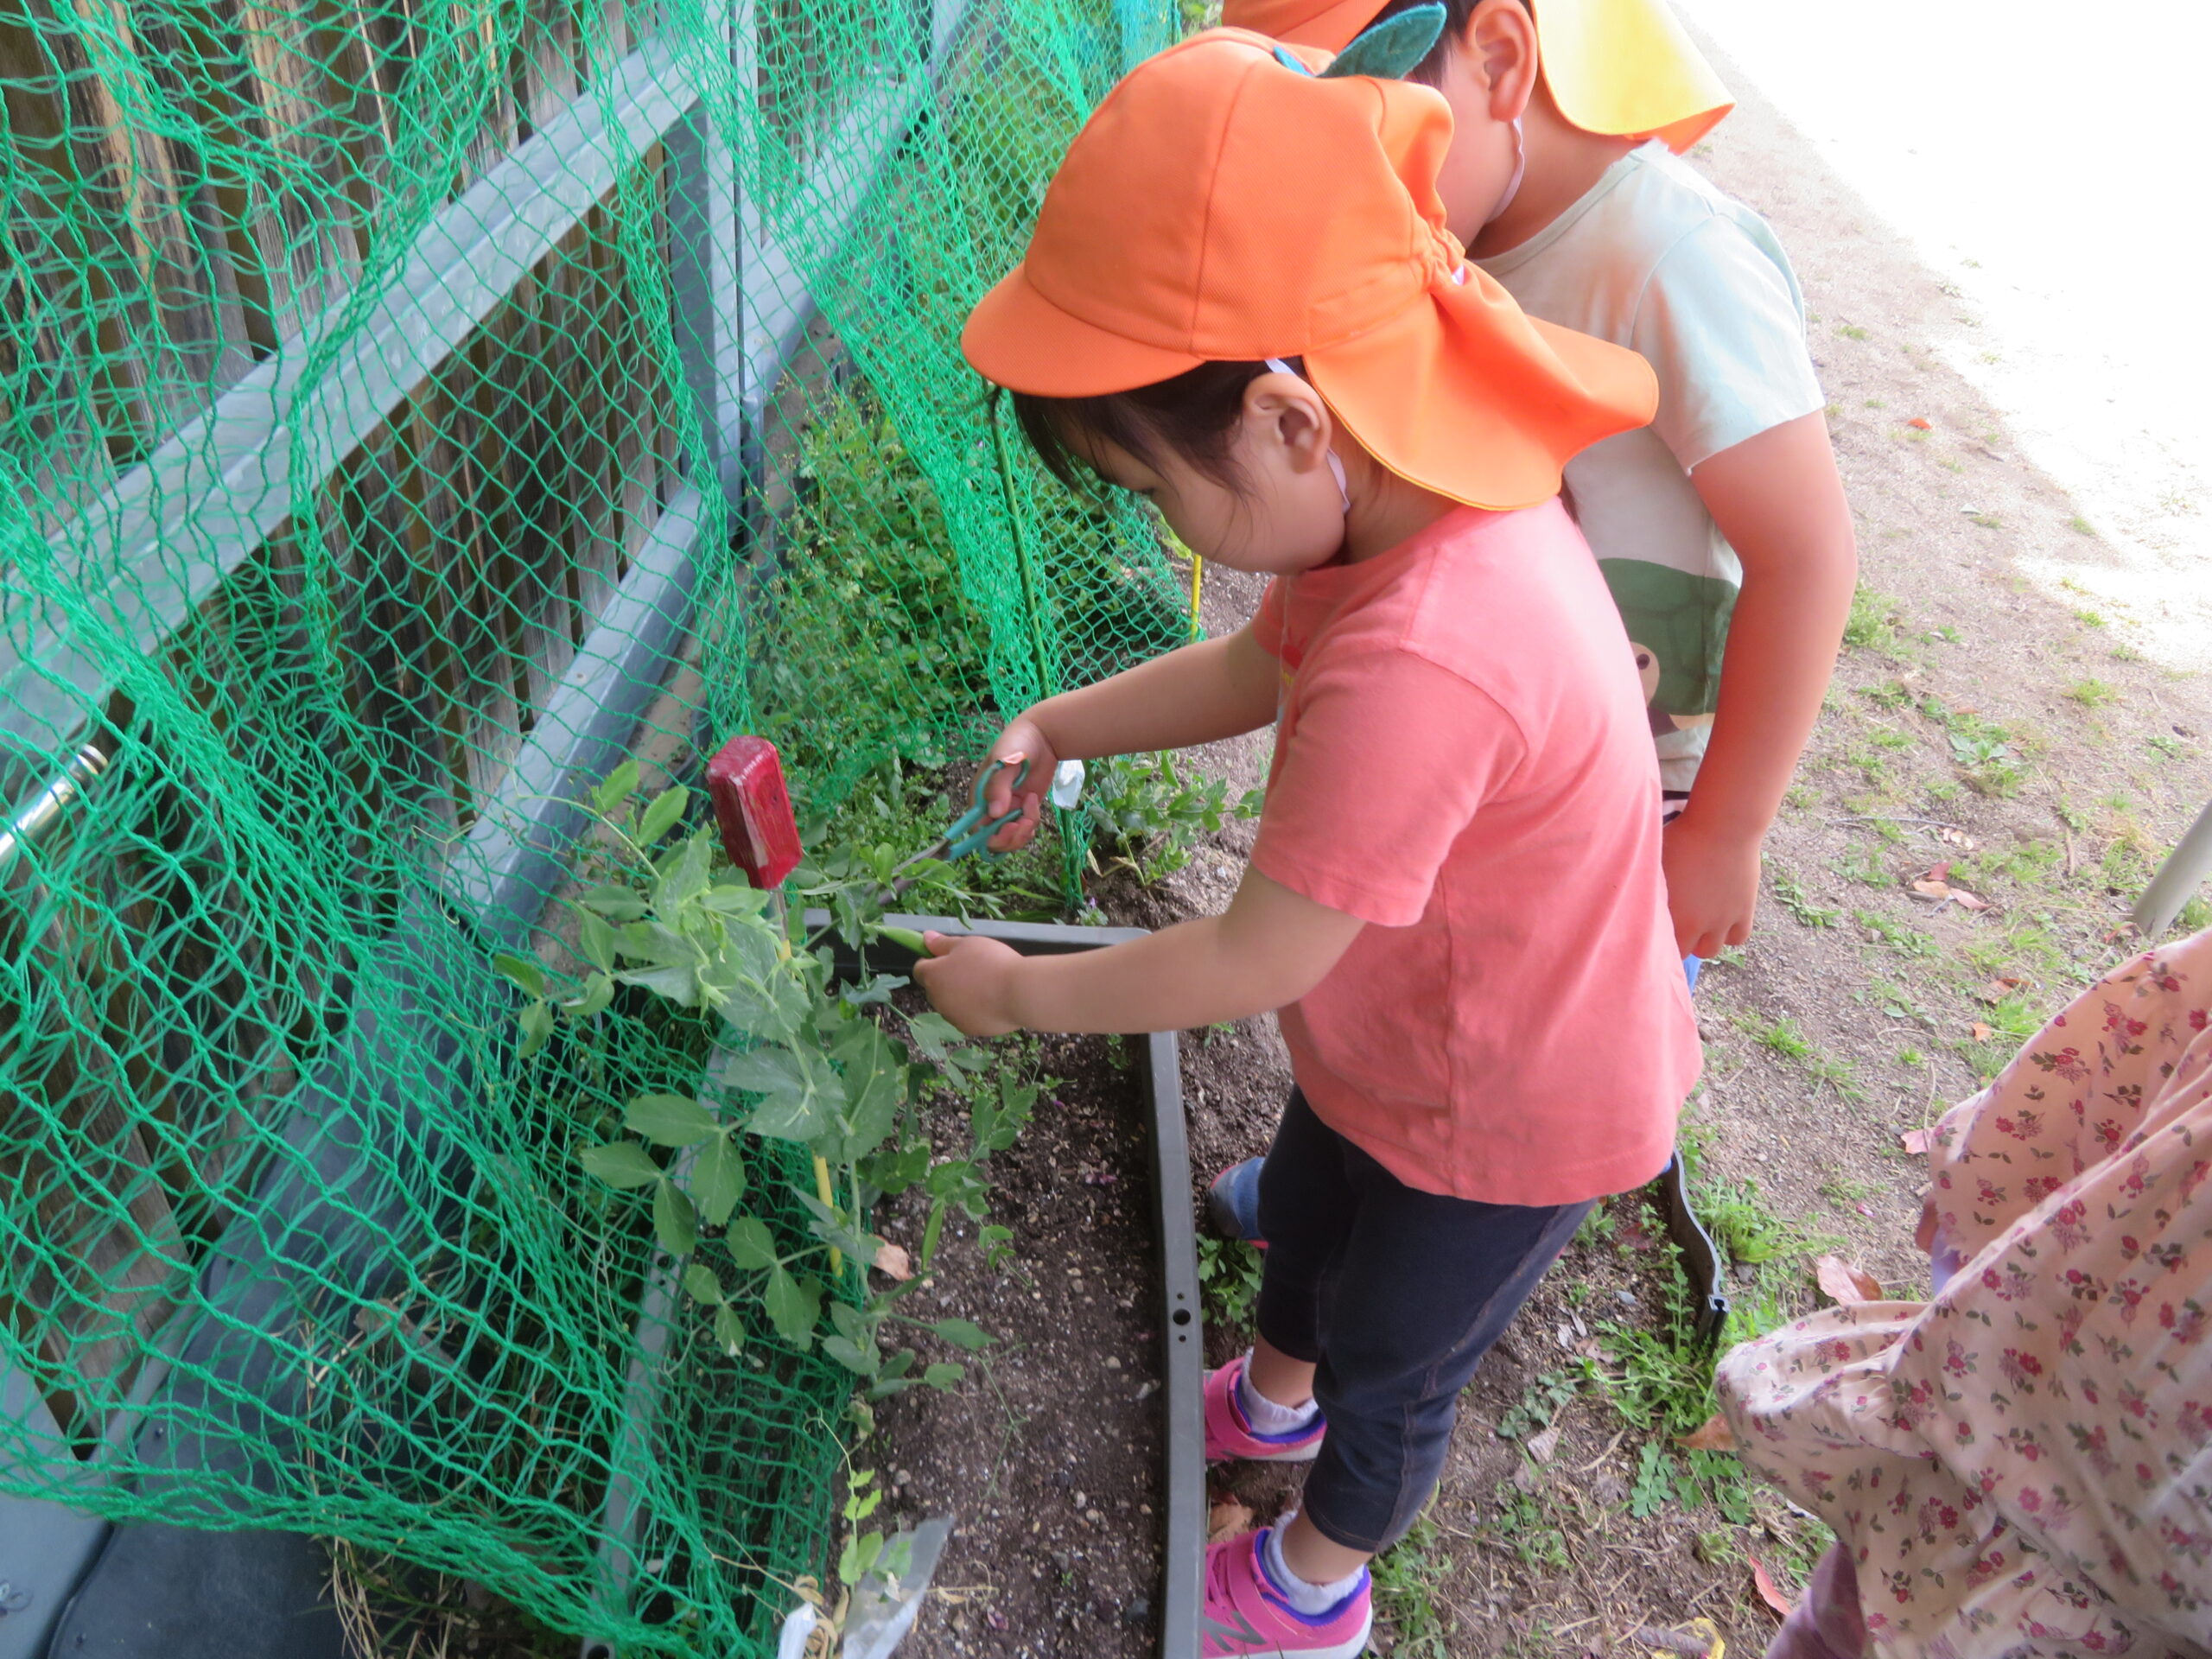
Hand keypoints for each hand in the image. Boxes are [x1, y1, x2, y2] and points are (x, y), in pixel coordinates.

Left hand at [911, 932, 1025, 1035]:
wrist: (1018, 993)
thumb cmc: (990, 962)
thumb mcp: (967, 944)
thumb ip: (943, 943)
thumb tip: (925, 938)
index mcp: (932, 976)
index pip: (920, 969)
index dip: (933, 961)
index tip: (951, 956)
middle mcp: (936, 1000)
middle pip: (935, 988)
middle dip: (947, 980)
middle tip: (973, 969)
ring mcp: (952, 1017)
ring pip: (951, 1004)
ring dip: (961, 996)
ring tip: (986, 986)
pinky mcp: (969, 1029)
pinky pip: (967, 1017)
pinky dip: (974, 1010)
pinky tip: (992, 1001)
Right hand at [980, 714, 1059, 852]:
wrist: (1043, 736)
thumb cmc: (1018, 742)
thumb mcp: (1006, 760)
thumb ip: (999, 786)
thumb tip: (995, 813)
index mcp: (979, 795)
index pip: (976, 827)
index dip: (990, 835)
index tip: (1009, 827)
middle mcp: (990, 806)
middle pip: (993, 839)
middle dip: (1010, 838)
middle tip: (1025, 823)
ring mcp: (1008, 809)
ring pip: (1010, 838)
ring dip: (1022, 833)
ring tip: (1032, 814)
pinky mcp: (1023, 810)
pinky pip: (1023, 829)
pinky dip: (1030, 826)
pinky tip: (1034, 807)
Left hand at [1661, 811, 1761, 960]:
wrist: (1724, 827)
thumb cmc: (1682, 838)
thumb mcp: (1656, 864)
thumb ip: (1651, 889)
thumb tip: (1636, 898)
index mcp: (1673, 915)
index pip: (1661, 947)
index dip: (1656, 941)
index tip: (1653, 930)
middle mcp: (1699, 925)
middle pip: (1686, 952)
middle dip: (1679, 942)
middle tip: (1675, 926)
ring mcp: (1724, 920)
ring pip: (1712, 950)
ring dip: (1704, 942)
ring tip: (1698, 925)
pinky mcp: (1745, 910)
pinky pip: (1738, 938)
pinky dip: (1729, 934)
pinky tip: (1721, 920)